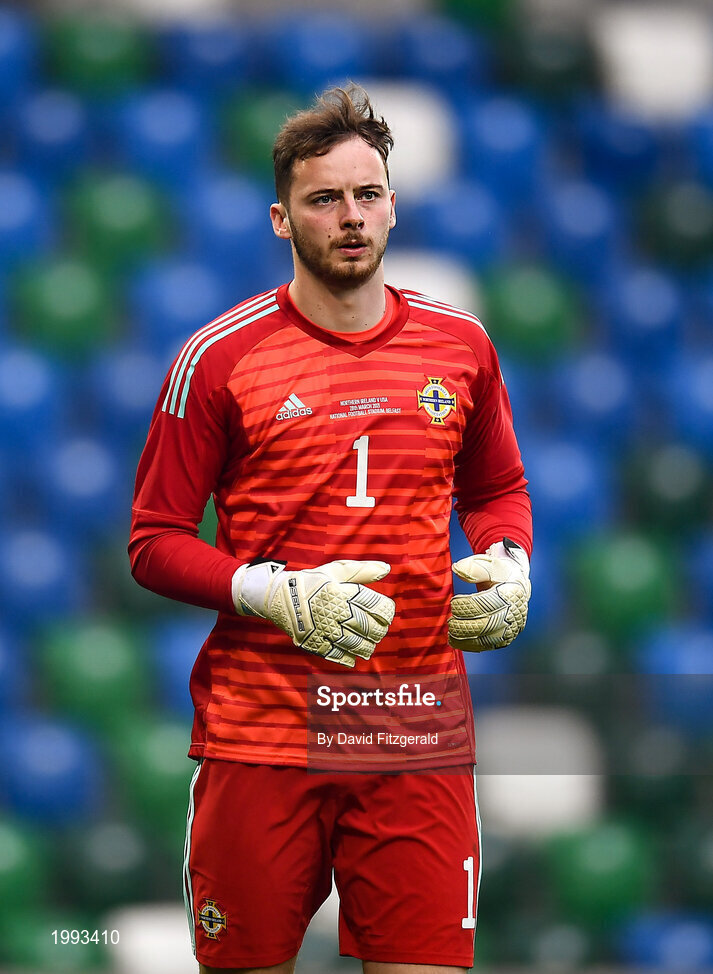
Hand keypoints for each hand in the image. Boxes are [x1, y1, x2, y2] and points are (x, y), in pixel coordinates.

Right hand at [232, 559, 394, 667]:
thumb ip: (362, 570)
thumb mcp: (335, 570)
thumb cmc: (311, 582)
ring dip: (368, 646)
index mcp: (342, 593)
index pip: (377, 606)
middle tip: (379, 629)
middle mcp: (335, 612)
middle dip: (379, 630)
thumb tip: (387, 568)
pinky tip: (354, 656)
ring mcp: (324, 630)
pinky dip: (349, 658)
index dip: (387, 611)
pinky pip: (338, 656)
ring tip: (369, 643)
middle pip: (370, 628)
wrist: (277, 597)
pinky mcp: (314, 643)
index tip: (386, 612)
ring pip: (357, 644)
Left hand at [448, 538, 529, 651]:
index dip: (467, 605)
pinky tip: (458, 641)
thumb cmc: (499, 573)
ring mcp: (511, 628)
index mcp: (510, 594)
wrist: (516, 585)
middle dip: (464, 625)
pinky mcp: (506, 638)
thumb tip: (456, 568)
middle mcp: (513, 613)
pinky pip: (488, 646)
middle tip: (450, 622)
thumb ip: (473, 567)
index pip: (485, 604)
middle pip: (486, 625)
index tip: (453, 603)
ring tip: (451, 634)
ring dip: (466, 639)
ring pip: (487, 639)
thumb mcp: (489, 565)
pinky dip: (472, 646)